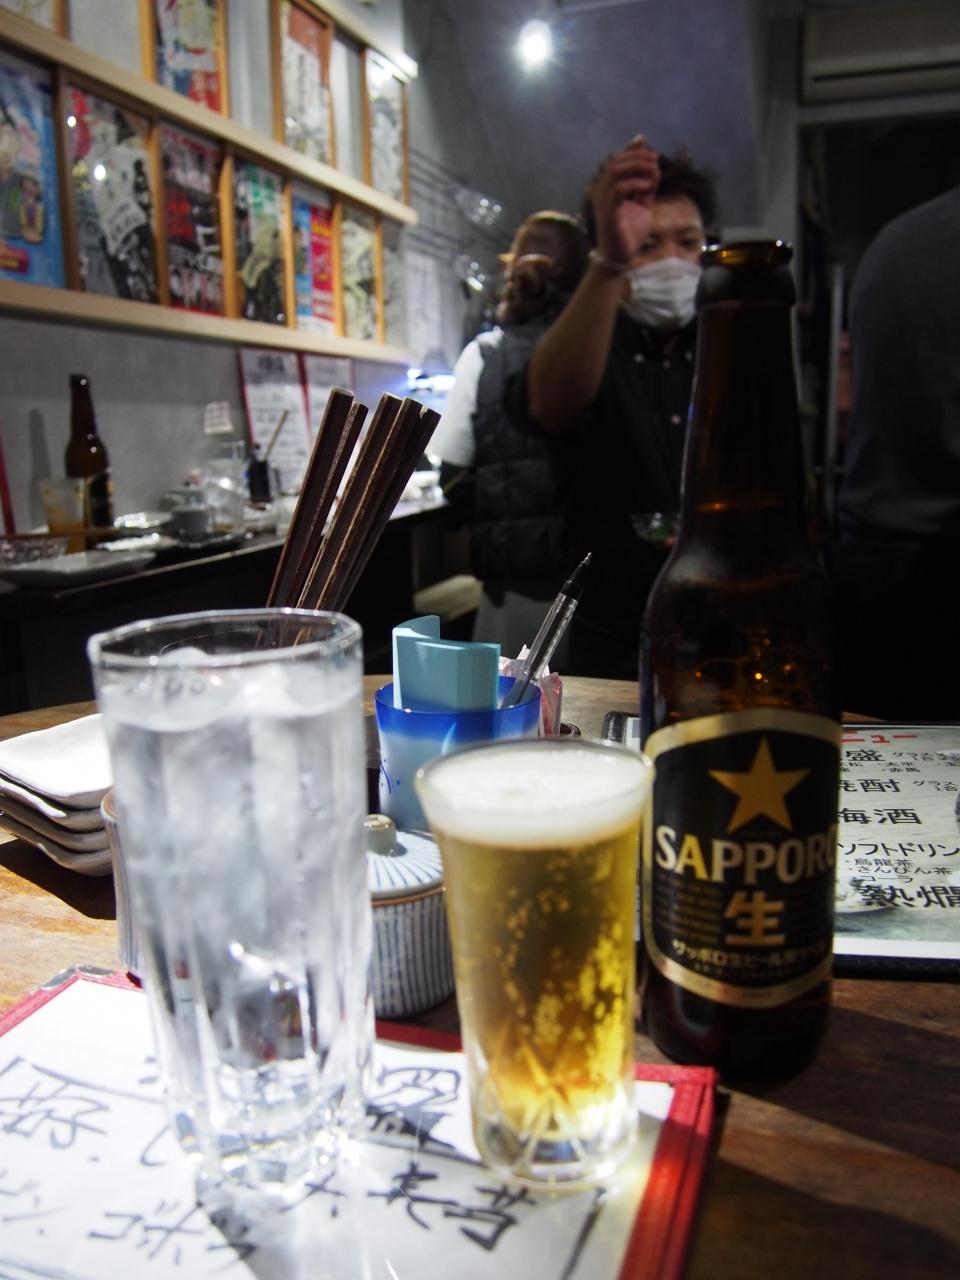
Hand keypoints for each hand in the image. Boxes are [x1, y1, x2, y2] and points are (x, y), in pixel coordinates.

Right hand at [589, 136, 659, 266]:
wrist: (621, 257)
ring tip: (653, 172)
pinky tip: (648, 187)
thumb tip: (654, 166)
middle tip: (655, 161)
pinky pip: (619, 189)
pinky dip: (636, 183)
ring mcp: (603, 201)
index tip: (649, 148)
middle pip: (615, 160)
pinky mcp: (608, 212)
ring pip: (615, 170)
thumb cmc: (629, 233)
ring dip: (637, 166)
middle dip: (637, 156)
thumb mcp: (642, 205)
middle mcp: (601, 191)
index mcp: (607, 188)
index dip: (631, 149)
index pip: (616, 159)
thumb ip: (646, 187)